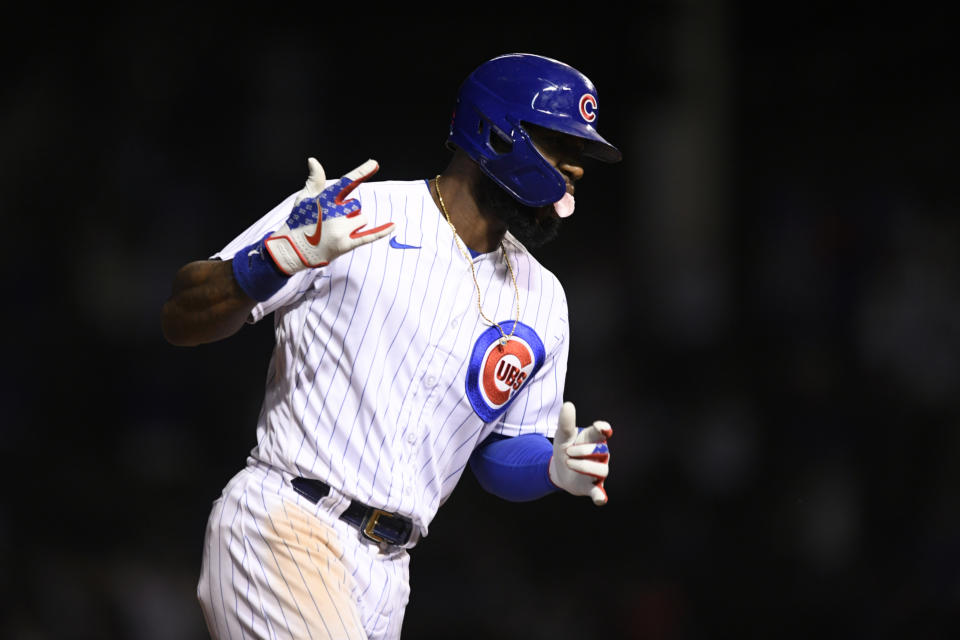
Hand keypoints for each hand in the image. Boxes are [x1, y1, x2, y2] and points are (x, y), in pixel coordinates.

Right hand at [264, 158, 393, 274]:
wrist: (293, 250)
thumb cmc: (299, 221)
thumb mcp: (304, 198)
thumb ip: (315, 180)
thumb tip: (313, 160)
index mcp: (325, 200)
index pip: (346, 182)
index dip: (361, 172)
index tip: (374, 163)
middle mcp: (334, 214)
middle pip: (356, 205)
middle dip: (348, 210)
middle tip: (331, 220)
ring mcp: (341, 230)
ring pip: (362, 219)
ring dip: (354, 223)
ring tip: (335, 230)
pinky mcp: (346, 244)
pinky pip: (369, 236)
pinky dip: (382, 231)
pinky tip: (394, 225)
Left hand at [548, 402, 611, 505]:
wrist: (558, 470)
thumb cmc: (565, 448)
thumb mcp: (562, 436)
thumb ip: (565, 423)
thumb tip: (568, 405)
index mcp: (593, 439)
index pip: (602, 433)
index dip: (603, 429)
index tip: (602, 428)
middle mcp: (600, 455)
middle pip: (601, 450)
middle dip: (582, 451)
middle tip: (567, 452)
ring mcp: (598, 471)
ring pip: (601, 469)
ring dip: (583, 466)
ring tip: (569, 464)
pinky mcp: (592, 487)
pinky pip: (600, 493)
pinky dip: (600, 496)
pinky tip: (600, 499)